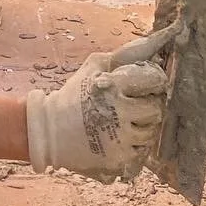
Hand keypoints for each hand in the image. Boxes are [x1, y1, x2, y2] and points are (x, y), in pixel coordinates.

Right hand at [25, 23, 180, 182]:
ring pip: (151, 133)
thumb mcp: (91, 68)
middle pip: (156, 109)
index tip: (148, 85)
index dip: (154, 81)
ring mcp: (121, 138)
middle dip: (149, 107)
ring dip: (142, 127)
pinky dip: (134, 145)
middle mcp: (120, 112)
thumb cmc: (72, 96)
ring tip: (126, 123)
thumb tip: (150, 46)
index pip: (154, 80)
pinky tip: (121, 138)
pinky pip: (141, 152)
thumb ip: (118, 58)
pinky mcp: (118, 159)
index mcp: (114, 86)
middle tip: (136, 107)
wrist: (49, 131)